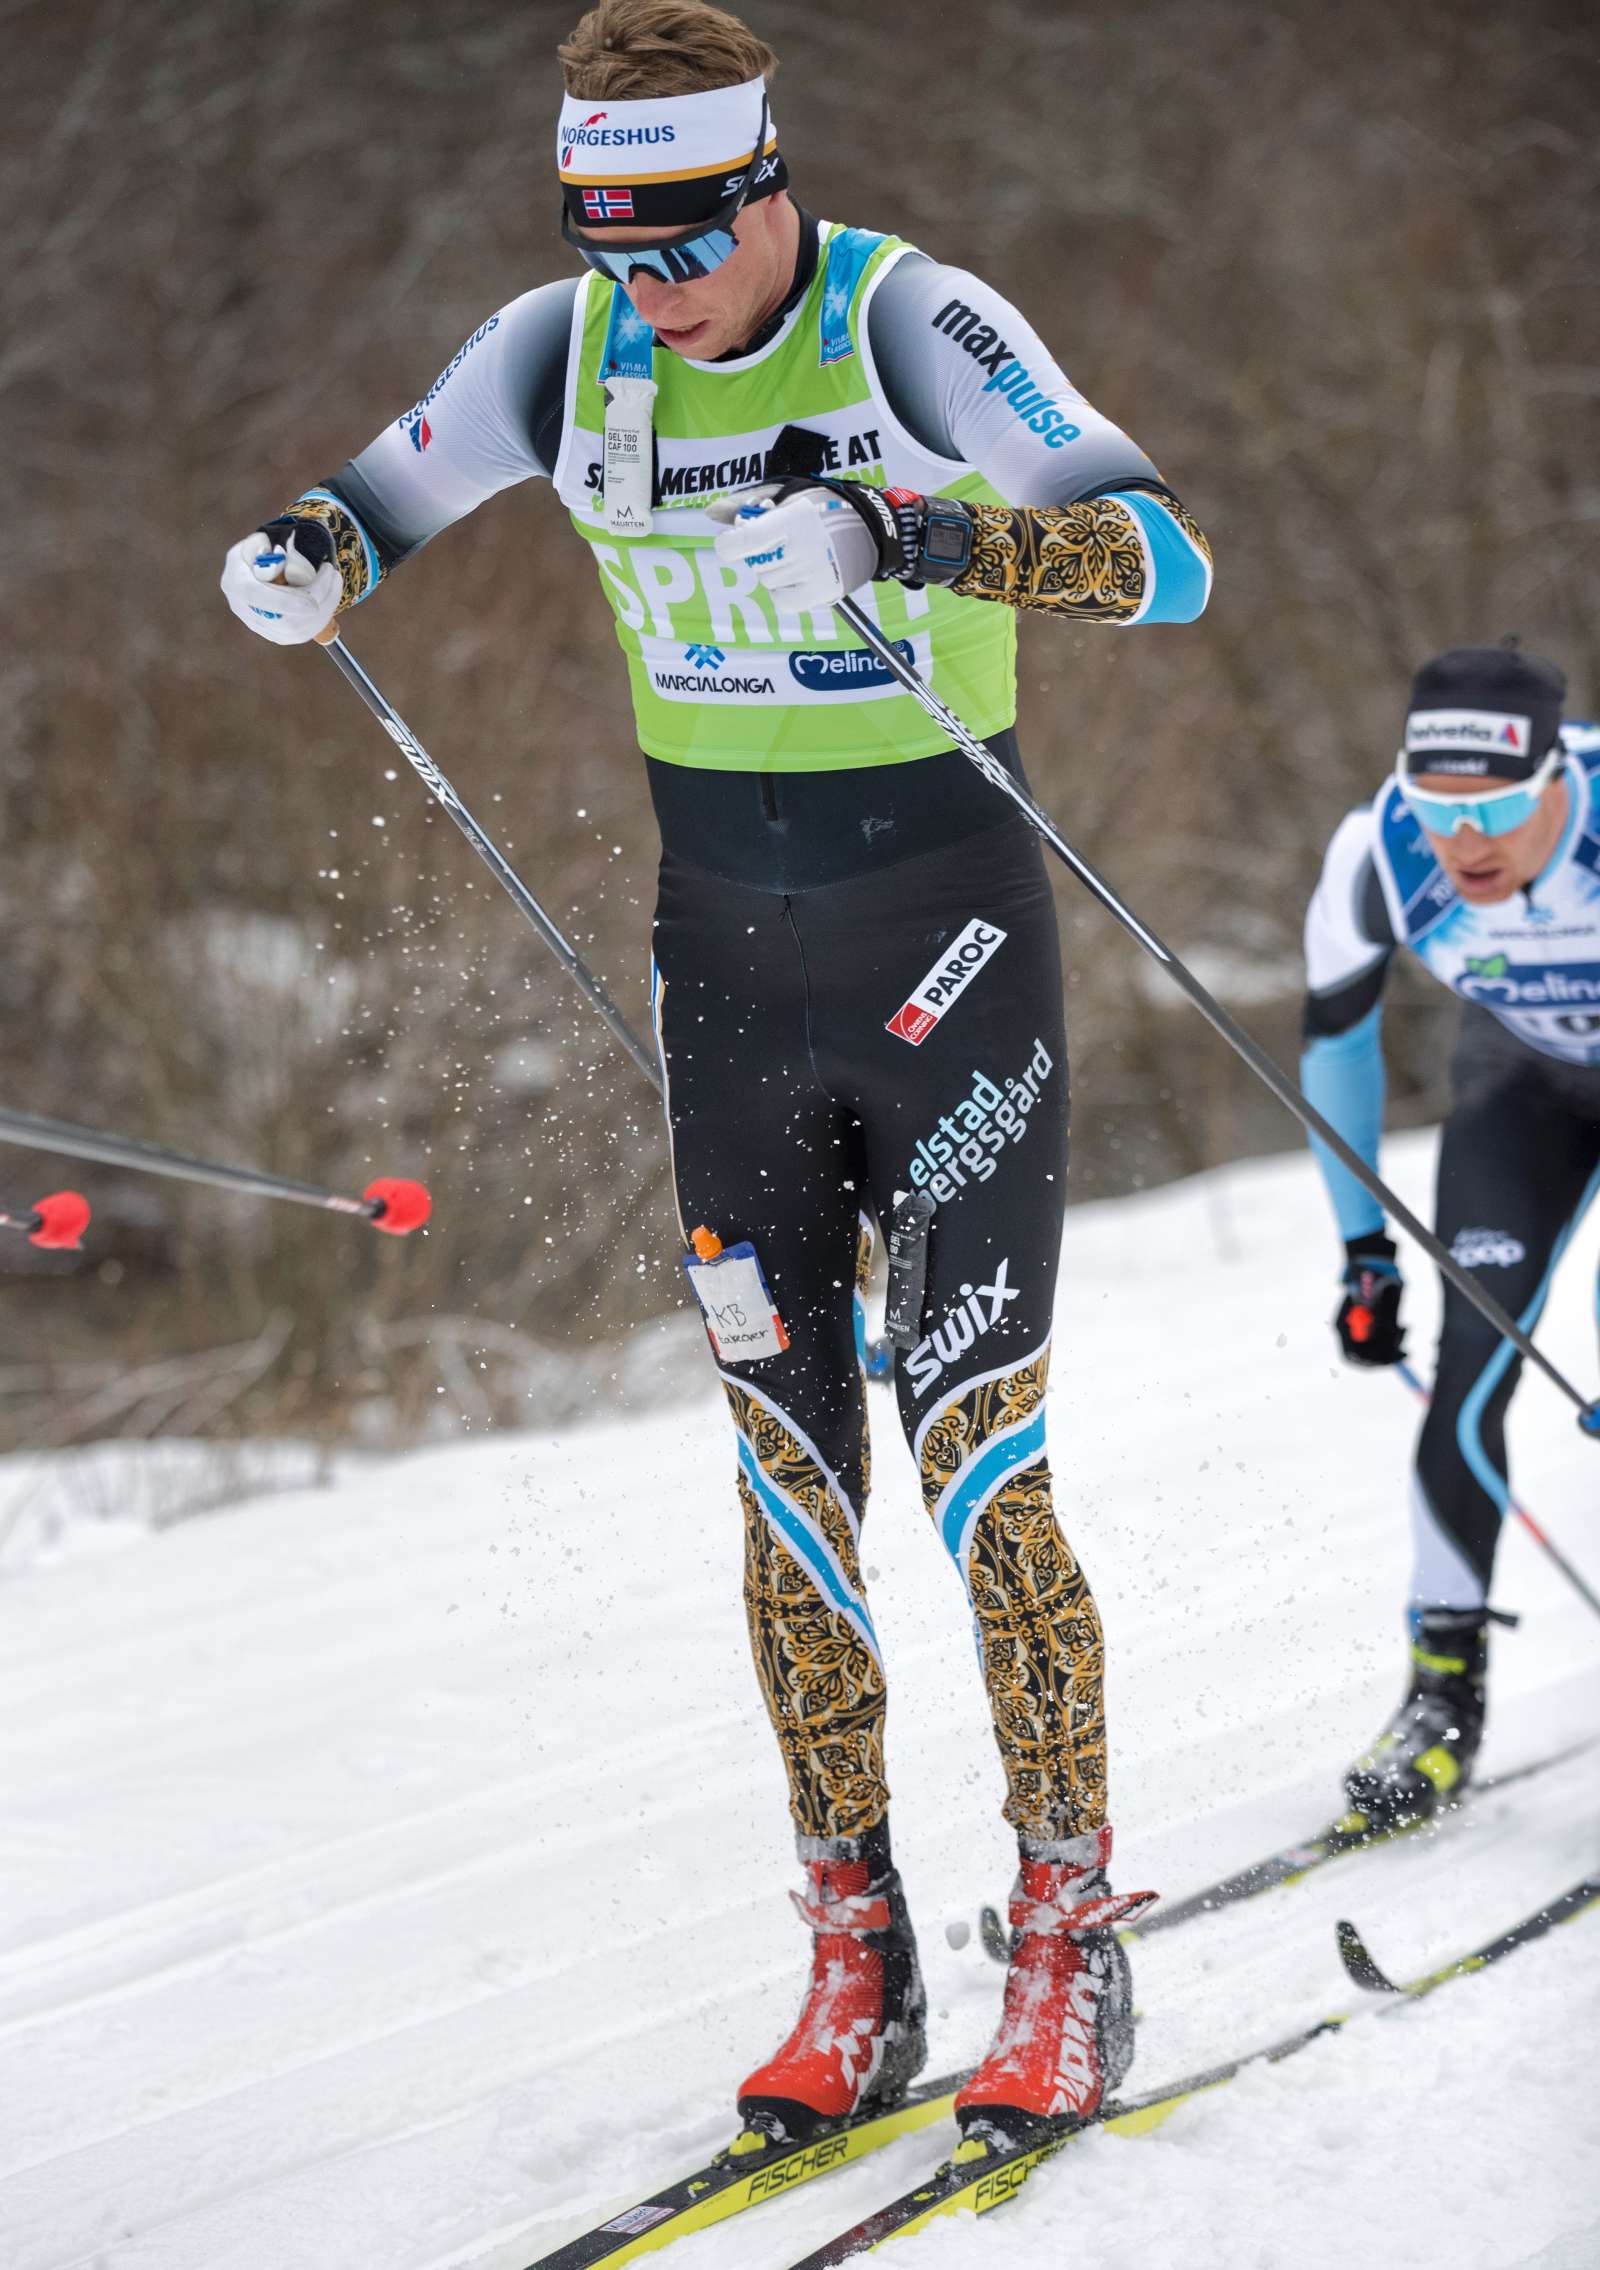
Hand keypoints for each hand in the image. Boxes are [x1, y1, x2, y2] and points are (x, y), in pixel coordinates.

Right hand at [221, 530, 341, 644]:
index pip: (258, 598)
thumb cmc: (257, 552)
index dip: (285, 603)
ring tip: (334, 580)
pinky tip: (330, 596)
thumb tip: (281, 558)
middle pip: (286, 621)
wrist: (254, 571)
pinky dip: (323, 615)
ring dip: (326, 606)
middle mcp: (244, 610)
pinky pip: (304, 633)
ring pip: (299, 630)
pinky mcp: (276, 634)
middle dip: (317, 599)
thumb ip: (266, 548)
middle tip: (332, 573)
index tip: (312, 603)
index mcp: (235, 583)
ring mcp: (261, 626)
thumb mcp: (256, 542)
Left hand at [709, 473, 934, 612]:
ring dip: (773, 570)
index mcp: (792, 519)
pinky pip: (782, 601)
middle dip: (761, 552)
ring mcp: (814, 574)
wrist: (871, 527)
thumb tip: (710, 514)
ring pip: (767, 581)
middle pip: (755, 563)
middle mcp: (803, 549)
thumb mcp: (788, 493)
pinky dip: (782, 591)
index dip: (729, 544)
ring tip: (795, 554)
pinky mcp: (822, 593)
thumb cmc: (824, 506)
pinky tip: (796, 575)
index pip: (741, 543)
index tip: (733, 541)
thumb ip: (748, 503)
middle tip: (781, 540)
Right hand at [1336, 1233, 1405, 1365]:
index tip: (1391, 1358)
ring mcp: (1362, 1330)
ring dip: (1394, 1345)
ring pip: (1379, 1351)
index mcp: (1344, 1325)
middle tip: (1405, 1350)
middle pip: (1367, 1357)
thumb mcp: (1379, 1298)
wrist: (1374, 1263)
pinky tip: (1404, 1327)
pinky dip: (1397, 1339)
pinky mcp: (1374, 1328)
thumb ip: (1380, 1318)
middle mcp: (1351, 1331)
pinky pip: (1386, 1343)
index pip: (1352, 1355)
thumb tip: (1386, 1337)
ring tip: (1405, 1328)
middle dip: (1387, 1354)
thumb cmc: (1373, 1277)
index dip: (1371, 1362)